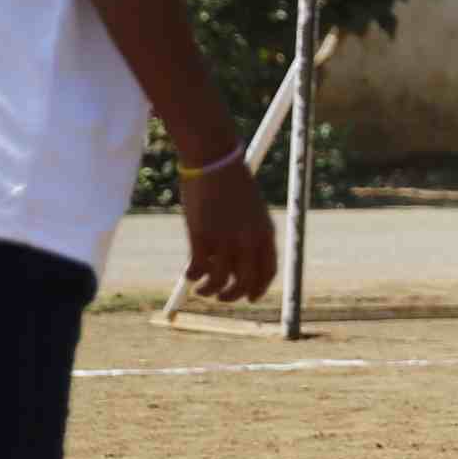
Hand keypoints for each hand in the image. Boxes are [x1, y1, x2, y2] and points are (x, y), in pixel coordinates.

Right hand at [179, 152, 278, 305]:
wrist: (214, 161)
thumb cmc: (232, 182)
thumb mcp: (251, 209)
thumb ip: (249, 233)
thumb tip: (238, 259)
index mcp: (266, 232)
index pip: (268, 271)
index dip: (259, 288)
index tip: (250, 297)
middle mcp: (249, 240)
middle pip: (245, 282)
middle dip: (233, 296)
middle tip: (222, 297)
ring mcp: (225, 240)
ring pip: (220, 281)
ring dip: (210, 291)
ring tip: (202, 290)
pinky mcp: (202, 236)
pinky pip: (199, 268)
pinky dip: (193, 276)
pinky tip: (189, 275)